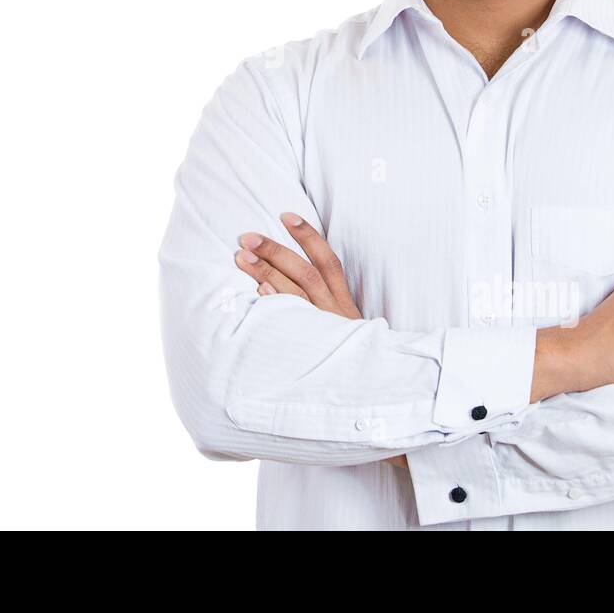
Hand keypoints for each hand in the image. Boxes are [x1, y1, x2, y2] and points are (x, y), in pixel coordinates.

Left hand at [235, 213, 409, 468]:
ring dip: (265, 272)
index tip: (286, 214)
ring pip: (294, 295)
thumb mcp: (342, 329)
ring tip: (240, 257)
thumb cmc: (352, 361)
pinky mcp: (313, 350)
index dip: (308, 236)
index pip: (328, 260)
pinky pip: (293, 324)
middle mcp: (335, 313)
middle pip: (304, 273)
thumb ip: (319, 305)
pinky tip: (257, 292)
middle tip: (246, 236)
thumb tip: (274, 282)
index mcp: (344, 303)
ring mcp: (324, 332)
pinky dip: (276, 306)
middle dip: (275, 251)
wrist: (373, 399)